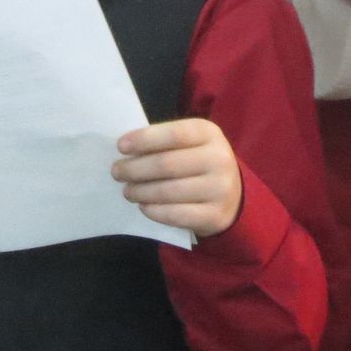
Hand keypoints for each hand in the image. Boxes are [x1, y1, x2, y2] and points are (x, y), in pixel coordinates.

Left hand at [113, 118, 242, 238]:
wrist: (233, 196)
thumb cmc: (199, 163)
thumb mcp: (191, 143)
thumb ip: (164, 143)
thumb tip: (127, 152)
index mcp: (209, 133)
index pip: (174, 134)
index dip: (145, 139)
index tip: (120, 146)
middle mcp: (219, 159)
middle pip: (167, 164)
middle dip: (136, 169)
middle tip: (117, 172)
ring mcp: (220, 190)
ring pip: (169, 192)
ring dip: (141, 191)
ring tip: (127, 191)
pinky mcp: (215, 216)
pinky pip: (177, 215)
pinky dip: (155, 211)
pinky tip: (143, 206)